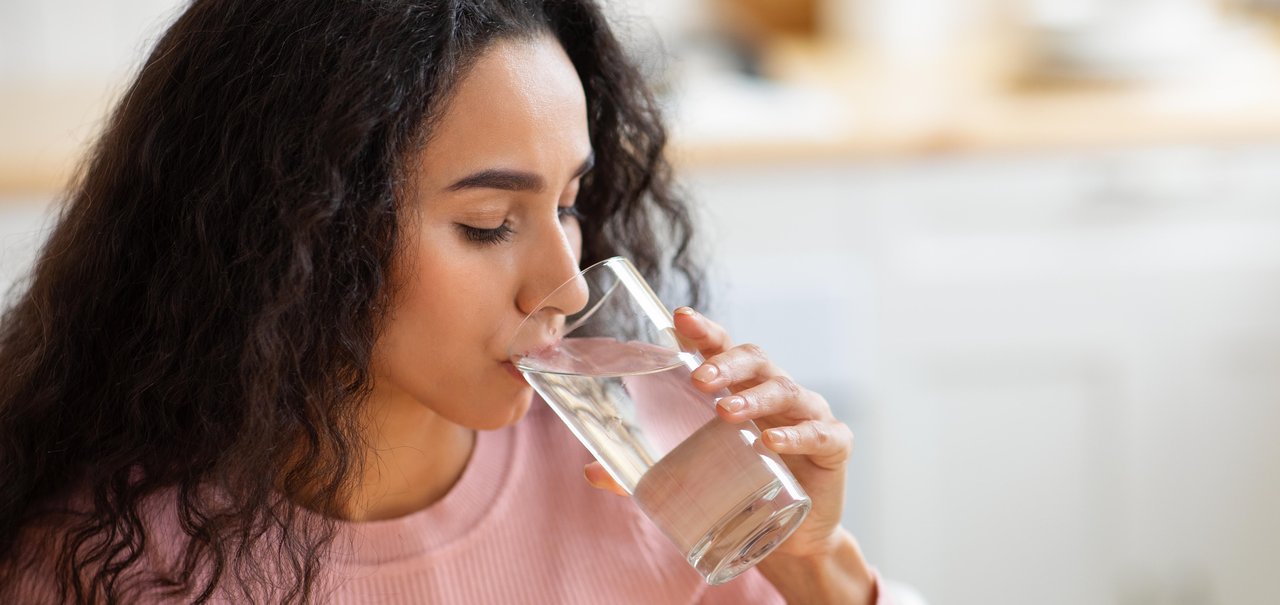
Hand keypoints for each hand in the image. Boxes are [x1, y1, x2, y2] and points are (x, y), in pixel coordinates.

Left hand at [583, 306, 854, 559]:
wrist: (791, 539)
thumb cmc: (740, 489)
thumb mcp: (692, 477)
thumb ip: (643, 474)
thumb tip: (590, 471)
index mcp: (741, 389)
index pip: (722, 348)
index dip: (704, 331)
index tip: (680, 318)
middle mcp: (775, 393)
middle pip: (755, 360)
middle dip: (726, 363)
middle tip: (699, 378)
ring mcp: (808, 415)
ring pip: (786, 390)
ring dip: (756, 397)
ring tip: (727, 411)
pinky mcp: (834, 445)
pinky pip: (820, 432)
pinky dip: (797, 435)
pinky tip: (773, 444)